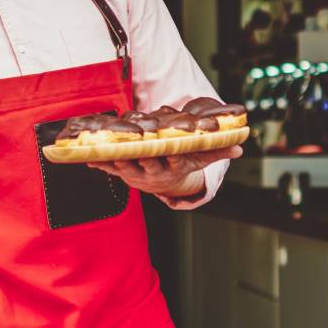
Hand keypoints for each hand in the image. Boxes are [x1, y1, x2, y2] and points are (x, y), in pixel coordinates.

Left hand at [87, 145, 242, 198]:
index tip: (165, 147)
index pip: (173, 160)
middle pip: (147, 162)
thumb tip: (240, 147)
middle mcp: (155, 172)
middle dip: (140, 154)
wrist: (163, 182)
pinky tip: (87, 158)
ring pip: (126, 166)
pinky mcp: (122, 172)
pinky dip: (98, 162)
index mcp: (173, 167)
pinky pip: (109, 167)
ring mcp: (137, 174)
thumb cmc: (181, 164)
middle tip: (133, 145)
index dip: (169, 154)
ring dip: (116, 158)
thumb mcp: (198, 159)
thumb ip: (215, 151)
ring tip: (106, 149)